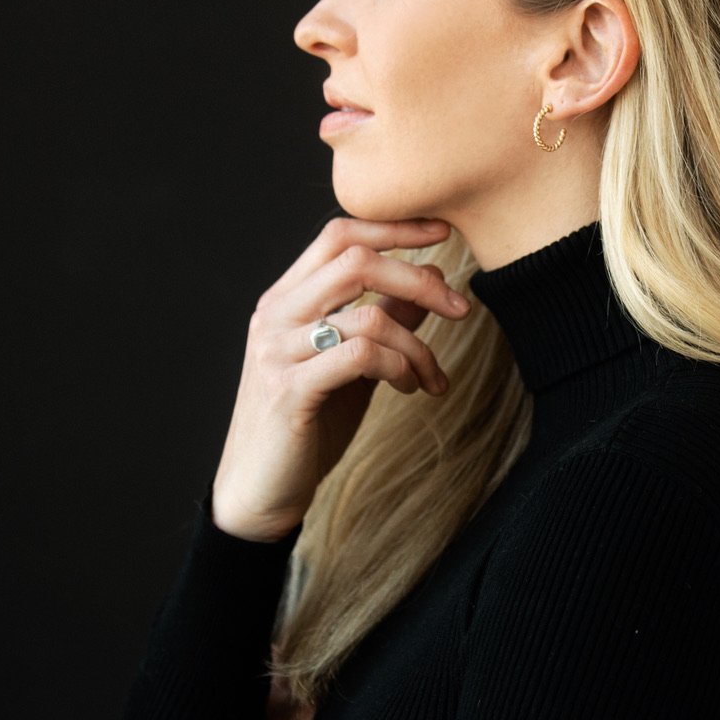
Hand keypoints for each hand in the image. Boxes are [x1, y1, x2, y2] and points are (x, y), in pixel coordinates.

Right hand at [211, 215, 472, 543]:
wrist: (259, 493)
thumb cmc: (307, 426)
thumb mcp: (351, 364)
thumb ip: (382, 319)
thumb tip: (431, 281)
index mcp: (285, 299)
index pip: (339, 235)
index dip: (394, 226)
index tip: (443, 229)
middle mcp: (275, 315)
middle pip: (356, 261)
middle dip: (419, 279)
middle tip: (461, 308)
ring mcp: (277, 351)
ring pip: (367, 315)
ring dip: (417, 345)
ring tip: (429, 377)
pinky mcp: (288, 391)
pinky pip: (360, 357)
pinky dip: (399, 368)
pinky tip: (410, 389)